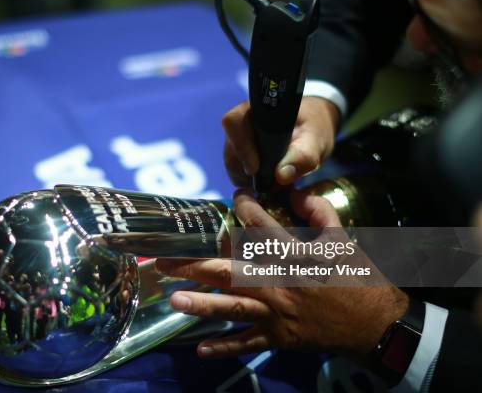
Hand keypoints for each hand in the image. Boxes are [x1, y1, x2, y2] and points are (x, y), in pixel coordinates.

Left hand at [155, 190, 408, 360]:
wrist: (377, 327)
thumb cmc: (361, 282)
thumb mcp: (346, 242)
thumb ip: (321, 214)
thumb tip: (299, 192)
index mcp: (297, 257)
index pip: (263, 226)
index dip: (245, 207)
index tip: (233, 196)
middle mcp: (280, 284)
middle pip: (231, 271)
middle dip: (196, 265)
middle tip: (164, 260)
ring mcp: (278, 314)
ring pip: (233, 308)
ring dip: (202, 304)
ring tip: (173, 300)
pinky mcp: (280, 337)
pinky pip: (248, 343)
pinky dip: (225, 347)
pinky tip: (200, 349)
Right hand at [223, 96, 339, 186]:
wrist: (312, 130)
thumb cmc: (314, 128)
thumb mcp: (315, 141)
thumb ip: (303, 157)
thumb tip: (280, 175)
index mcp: (258, 109)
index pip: (233, 122)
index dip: (240, 146)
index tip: (256, 169)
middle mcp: (242, 122)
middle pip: (230, 148)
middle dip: (247, 170)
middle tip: (272, 182)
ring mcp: (238, 138)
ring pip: (231, 163)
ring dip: (249, 178)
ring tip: (273, 182)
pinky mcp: (239, 153)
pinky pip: (236, 171)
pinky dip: (250, 181)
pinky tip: (268, 181)